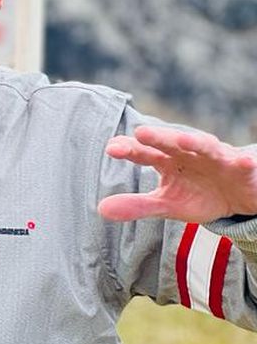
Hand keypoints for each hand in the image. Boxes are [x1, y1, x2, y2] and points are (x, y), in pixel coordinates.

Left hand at [98, 125, 256, 222]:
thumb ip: (136, 205)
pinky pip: (244, 163)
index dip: (130, 149)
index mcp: (167, 160)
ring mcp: (217, 158)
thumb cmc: (199, 195)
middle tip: (141, 133)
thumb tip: (100, 209)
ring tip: (182, 140)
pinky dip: (243, 161)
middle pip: (171, 143)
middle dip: (158, 137)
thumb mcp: (167, 204)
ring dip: (195, 141)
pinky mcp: (243, 167)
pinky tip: (241, 160)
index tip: (111, 148)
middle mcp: (190, 153)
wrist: (239, 200)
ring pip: (206, 146)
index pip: (144, 152)